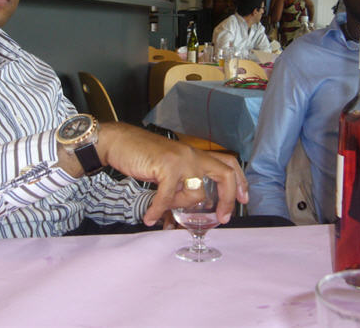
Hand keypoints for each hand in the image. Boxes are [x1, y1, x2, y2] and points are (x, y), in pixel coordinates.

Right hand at [97, 123, 247, 225]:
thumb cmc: (139, 155)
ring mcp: (181, 159)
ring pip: (196, 194)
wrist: (117, 141)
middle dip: (228, 199)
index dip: (239, 181)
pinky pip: (168, 198)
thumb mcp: (166, 170)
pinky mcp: (167, 166)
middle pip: (225, 174)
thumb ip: (181, 184)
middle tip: (223, 218)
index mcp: (194, 154)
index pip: (227, 162)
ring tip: (160, 207)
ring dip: (178, 206)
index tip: (242, 199)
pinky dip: (158, 210)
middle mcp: (192, 154)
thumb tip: (189, 209)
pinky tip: (149, 217)